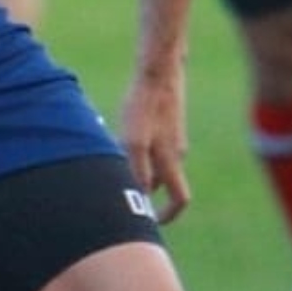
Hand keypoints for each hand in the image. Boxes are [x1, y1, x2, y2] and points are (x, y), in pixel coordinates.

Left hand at [120, 74, 192, 222]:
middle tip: (121, 189)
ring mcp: (173, 134)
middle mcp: (176, 151)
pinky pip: (153, 142)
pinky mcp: (167, 119)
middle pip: (162, 181)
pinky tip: (117, 135)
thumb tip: (141, 197)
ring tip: (112, 159)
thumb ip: (138, 172)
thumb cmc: (144, 106)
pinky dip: (138, 147)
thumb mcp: (136, 142)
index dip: (168, 215)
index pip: (179, 199)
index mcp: (172, 161)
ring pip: (156, 160)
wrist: (158, 69)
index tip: (153, 221)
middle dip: (144, 188)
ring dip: (138, 165)